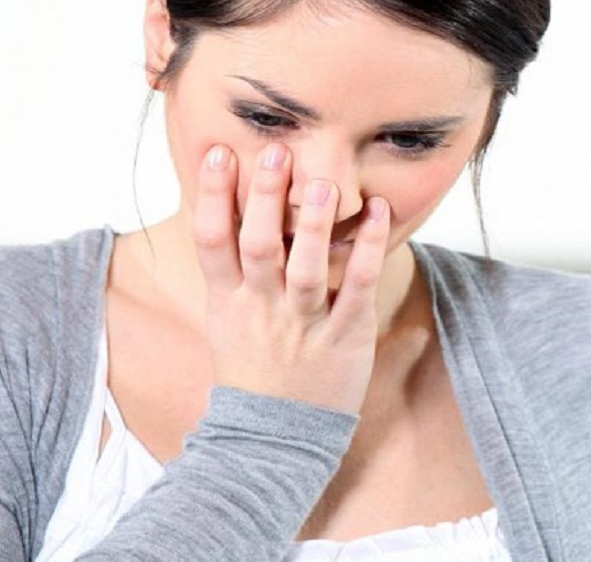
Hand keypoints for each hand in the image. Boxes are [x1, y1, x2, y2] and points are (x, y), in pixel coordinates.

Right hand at [191, 142, 390, 413]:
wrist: (275, 439)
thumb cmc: (256, 370)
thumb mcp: (227, 320)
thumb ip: (232, 270)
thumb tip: (228, 207)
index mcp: (227, 301)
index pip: (212, 241)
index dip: (211, 196)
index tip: (217, 152)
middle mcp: (261, 309)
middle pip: (257, 246)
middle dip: (262, 198)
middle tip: (274, 151)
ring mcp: (302, 324)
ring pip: (306, 269)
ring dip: (313, 225)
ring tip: (322, 184)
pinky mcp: (344, 336)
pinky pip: (357, 287)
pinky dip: (368, 249)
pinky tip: (378, 213)